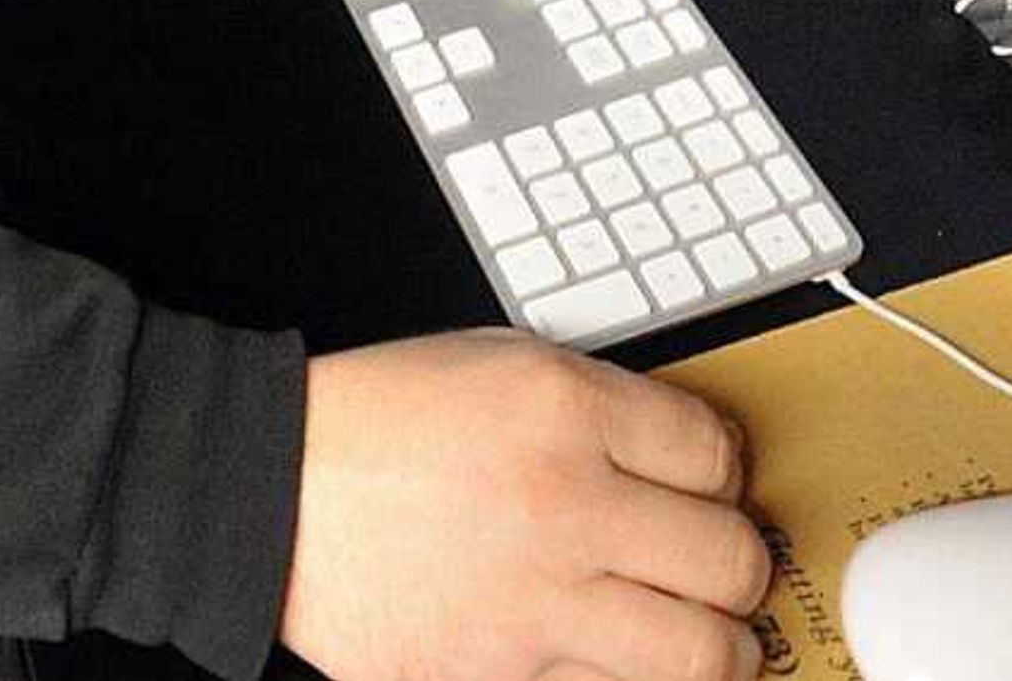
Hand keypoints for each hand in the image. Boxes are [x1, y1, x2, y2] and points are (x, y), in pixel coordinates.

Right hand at [280, 333, 769, 680]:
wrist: (272, 491)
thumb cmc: (378, 421)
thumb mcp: (498, 361)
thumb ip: (601, 405)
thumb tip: (689, 459)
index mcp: (563, 411)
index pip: (717, 456)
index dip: (727, 473)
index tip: (714, 487)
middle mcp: (564, 506)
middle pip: (729, 559)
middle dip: (739, 567)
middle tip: (724, 568)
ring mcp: (535, 603)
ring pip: (700, 654)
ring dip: (721, 647)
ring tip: (712, 637)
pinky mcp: (499, 674)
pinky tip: (624, 660)